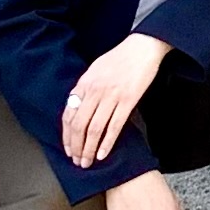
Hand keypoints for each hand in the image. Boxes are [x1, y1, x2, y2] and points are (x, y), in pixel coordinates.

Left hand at [62, 32, 171, 170]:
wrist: (142, 47)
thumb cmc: (120, 57)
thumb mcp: (95, 69)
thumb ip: (85, 88)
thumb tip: (77, 107)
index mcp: (84, 83)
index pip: (69, 115)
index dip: (66, 136)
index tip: (68, 149)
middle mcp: (94, 91)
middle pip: (79, 125)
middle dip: (76, 147)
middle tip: (77, 161)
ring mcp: (111, 96)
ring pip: (94, 129)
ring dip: (89, 149)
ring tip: (88, 162)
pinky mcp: (128, 100)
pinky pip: (114, 126)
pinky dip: (107, 143)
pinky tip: (102, 154)